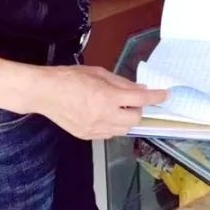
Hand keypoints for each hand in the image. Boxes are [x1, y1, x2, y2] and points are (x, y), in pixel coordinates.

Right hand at [36, 65, 168, 139]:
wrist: (44, 93)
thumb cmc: (70, 78)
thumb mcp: (99, 73)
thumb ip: (121, 83)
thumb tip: (140, 90)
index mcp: (107, 97)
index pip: (140, 100)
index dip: (156, 97)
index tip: (165, 95)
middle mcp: (103, 116)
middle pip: (135, 120)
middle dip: (138, 110)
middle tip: (131, 101)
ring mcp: (94, 129)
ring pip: (123, 130)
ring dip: (126, 119)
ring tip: (116, 108)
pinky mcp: (86, 136)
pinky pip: (108, 134)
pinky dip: (113, 126)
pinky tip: (104, 115)